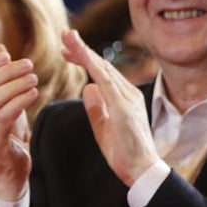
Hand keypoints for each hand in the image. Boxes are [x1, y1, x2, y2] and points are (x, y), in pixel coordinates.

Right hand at [0, 44, 36, 199]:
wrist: (12, 168)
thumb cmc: (9, 132)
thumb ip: (1, 76)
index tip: (7, 54)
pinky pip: (3, 118)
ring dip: (14, 86)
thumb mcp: (6, 100)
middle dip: (6, 72)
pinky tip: (33, 94)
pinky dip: (18, 103)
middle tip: (29, 65)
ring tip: (34, 79)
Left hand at [62, 29, 158, 186]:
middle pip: (103, 66)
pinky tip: (81, 55)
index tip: (67, 51)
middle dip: (82, 49)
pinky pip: (106, 81)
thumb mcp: (103, 128)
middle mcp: (129, 94)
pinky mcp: (124, 107)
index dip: (85, 59)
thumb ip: (96, 108)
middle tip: (64, 35)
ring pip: (104, 68)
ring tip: (68, 38)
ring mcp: (128, 99)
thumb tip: (87, 88)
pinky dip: (93, 65)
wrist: (142, 172)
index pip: (102, 74)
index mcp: (124, 99)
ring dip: (85, 51)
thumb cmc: (125, 154)